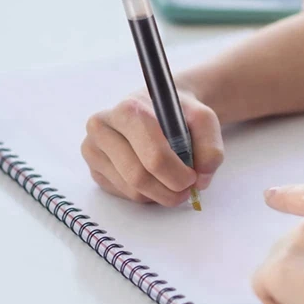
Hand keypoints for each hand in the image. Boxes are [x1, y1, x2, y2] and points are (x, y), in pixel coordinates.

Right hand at [81, 89, 222, 205]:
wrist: (157, 108)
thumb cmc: (177, 114)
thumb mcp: (204, 120)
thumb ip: (210, 148)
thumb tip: (201, 179)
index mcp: (128, 110)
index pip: (153, 157)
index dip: (178, 175)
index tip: (193, 177)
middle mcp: (102, 128)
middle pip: (139, 178)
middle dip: (169, 191)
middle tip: (186, 189)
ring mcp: (93, 150)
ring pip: (132, 191)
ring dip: (159, 195)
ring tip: (171, 181)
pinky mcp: (94, 169)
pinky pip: (123, 195)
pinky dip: (145, 194)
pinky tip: (152, 177)